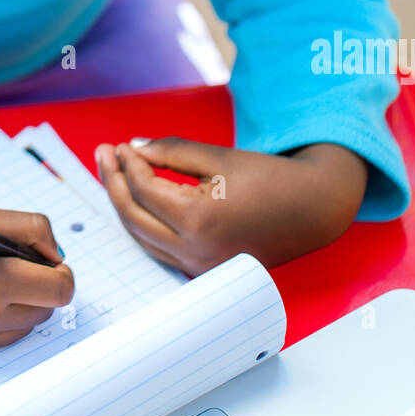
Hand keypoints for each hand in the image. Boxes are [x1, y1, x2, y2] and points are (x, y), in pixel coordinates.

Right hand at [0, 200, 74, 353]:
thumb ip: (33, 229)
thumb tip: (57, 256)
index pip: (59, 290)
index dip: (63, 274)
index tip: (54, 263)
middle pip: (46, 310)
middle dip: (42, 286)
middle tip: (25, 265)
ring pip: (27, 326)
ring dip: (24, 303)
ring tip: (1, 277)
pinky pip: (2, 336)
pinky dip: (2, 317)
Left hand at [94, 139, 367, 276]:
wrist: (310, 210)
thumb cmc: (267, 178)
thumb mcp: (217, 156)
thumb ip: (170, 151)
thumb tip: (132, 149)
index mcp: (199, 219)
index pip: (145, 190)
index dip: (128, 164)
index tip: (119, 144)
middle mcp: (195, 251)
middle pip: (133, 217)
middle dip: (113, 183)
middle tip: (104, 154)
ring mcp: (197, 267)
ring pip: (141, 237)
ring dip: (123, 204)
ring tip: (113, 173)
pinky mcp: (202, 270)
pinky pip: (159, 248)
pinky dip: (142, 223)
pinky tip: (135, 198)